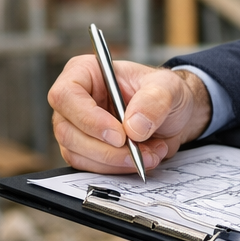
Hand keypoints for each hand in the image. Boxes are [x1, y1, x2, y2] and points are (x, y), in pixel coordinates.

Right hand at [47, 55, 211, 172]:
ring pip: (77, 154)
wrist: (173, 115)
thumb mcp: (168, 87)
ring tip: (149, 153)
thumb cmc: (164, 92)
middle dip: (106, 149)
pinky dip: (117, 168)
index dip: (89, 119)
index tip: (119, 135)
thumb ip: (154, 101)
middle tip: (138, 151)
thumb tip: (133, 127)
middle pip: (67, 131)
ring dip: (115, 161)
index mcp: (85, 72)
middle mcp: (74, 100)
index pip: (66, 95)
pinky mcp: (84, 150)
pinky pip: (89, 167)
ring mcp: (76, 127)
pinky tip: (141, 158)